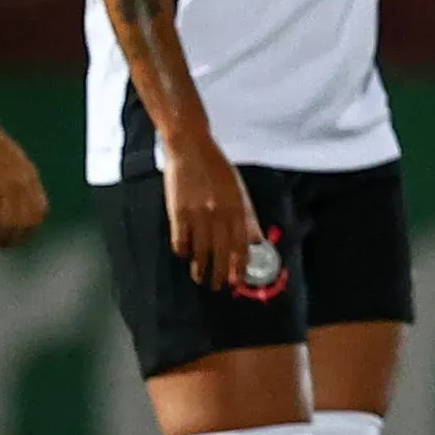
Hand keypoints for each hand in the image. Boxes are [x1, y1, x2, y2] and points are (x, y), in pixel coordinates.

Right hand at [0, 121, 48, 247]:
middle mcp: (22, 182)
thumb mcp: (15, 161)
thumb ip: (21, 179)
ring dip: (0, 237)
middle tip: (5, 245)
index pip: (40, 209)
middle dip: (17, 237)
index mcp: (30, 175)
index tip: (21, 236)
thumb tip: (20, 202)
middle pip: (26, 220)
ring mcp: (5, 185)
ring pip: (8, 223)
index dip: (32, 227)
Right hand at [162, 132, 261, 289]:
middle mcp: (219, 213)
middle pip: (220, 252)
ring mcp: (197, 214)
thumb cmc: (217, 168)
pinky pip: (180, 240)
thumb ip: (248, 217)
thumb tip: (257, 241)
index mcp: (236, 207)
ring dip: (200, 268)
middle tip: (218, 286)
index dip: (239, 265)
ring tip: (200, 277)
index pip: (240, 244)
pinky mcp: (178, 212)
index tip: (238, 281)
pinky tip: (184, 255)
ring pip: (200, 251)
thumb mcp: (238, 190)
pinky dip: (182, 251)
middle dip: (220, 273)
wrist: (190, 148)